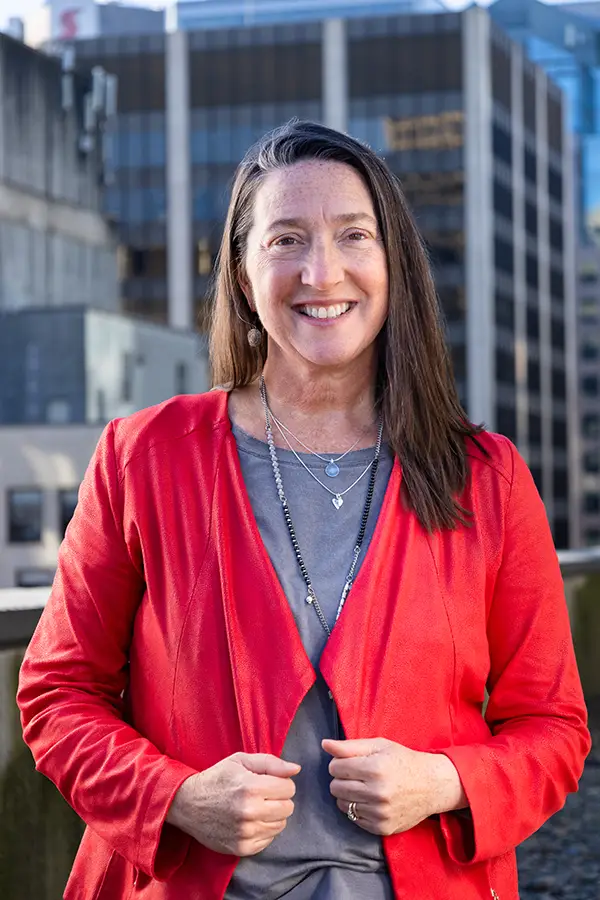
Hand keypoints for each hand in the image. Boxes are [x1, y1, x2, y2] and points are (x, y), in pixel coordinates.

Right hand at [167, 752, 300, 855]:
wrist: (188, 804)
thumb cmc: (217, 778)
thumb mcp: (241, 761)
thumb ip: (271, 763)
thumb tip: (296, 769)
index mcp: (251, 787)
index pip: (289, 788)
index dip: (281, 783)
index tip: (267, 782)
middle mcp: (250, 812)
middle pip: (288, 808)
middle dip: (279, 799)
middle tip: (262, 795)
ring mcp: (246, 833)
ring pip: (281, 825)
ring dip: (272, 815)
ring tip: (255, 807)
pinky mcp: (242, 848)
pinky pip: (269, 839)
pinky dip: (263, 830)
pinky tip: (249, 821)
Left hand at [322, 737, 465, 835]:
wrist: (432, 785)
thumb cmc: (403, 760)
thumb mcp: (379, 745)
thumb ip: (349, 746)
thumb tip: (324, 744)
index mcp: (375, 769)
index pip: (335, 767)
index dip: (339, 762)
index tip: (350, 761)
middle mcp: (377, 793)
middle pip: (335, 787)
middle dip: (341, 778)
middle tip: (356, 774)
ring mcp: (380, 813)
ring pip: (342, 804)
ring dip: (348, 794)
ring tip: (363, 786)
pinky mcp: (382, 828)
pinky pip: (354, 819)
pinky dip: (357, 808)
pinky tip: (369, 800)